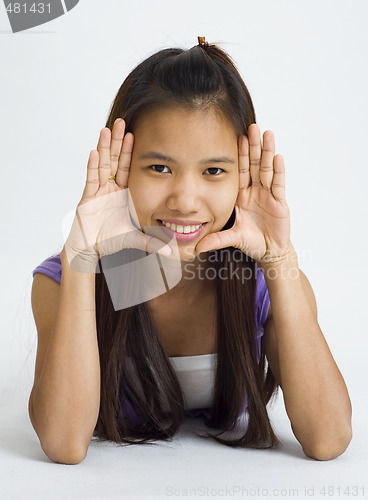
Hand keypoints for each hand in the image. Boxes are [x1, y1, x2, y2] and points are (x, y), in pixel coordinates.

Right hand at [63, 119, 171, 271]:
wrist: (90, 249)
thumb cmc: (110, 241)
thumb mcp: (136, 239)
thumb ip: (153, 243)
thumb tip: (173, 251)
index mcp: (123, 194)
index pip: (127, 168)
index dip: (130, 152)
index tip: (134, 134)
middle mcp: (111, 189)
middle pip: (114, 161)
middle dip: (118, 141)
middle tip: (121, 121)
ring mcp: (98, 192)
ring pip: (102, 165)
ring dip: (104, 147)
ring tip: (107, 129)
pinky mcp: (88, 198)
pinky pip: (91, 179)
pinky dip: (93, 166)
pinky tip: (94, 152)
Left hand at [195, 124, 292, 264]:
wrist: (269, 252)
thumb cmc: (251, 242)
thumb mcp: (232, 238)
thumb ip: (216, 240)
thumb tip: (196, 248)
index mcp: (241, 196)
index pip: (241, 171)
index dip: (240, 155)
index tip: (238, 137)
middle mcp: (255, 192)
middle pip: (255, 165)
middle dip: (254, 146)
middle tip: (253, 126)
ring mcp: (268, 196)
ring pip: (267, 170)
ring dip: (267, 152)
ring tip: (267, 134)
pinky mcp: (279, 203)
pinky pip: (278, 184)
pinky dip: (278, 171)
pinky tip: (278, 157)